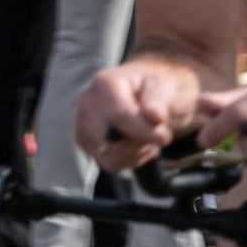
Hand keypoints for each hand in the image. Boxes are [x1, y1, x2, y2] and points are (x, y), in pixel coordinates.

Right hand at [73, 59, 198, 168]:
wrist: (139, 94)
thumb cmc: (150, 88)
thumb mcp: (161, 85)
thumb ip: (159, 99)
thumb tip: (156, 116)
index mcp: (104, 83)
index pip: (119, 115)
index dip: (143, 130)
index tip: (165, 138)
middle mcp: (86, 104)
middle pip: (111, 139)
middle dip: (140, 141)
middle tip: (160, 133)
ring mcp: (82, 126)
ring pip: (111, 155)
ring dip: (137, 150)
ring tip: (146, 133)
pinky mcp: (85, 145)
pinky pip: (110, 163)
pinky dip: (130, 158)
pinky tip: (137, 142)